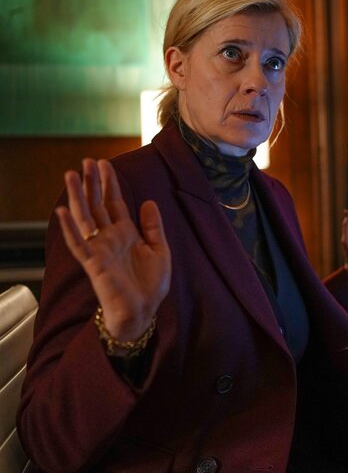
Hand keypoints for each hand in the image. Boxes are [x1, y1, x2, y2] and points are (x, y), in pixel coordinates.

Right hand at [56, 159, 170, 342]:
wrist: (144, 311)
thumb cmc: (151, 285)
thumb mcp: (160, 251)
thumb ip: (153, 227)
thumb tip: (149, 202)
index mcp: (126, 233)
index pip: (114, 202)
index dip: (109, 184)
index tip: (103, 164)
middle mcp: (110, 238)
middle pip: (97, 205)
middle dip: (91, 183)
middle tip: (86, 161)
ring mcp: (100, 249)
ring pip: (84, 218)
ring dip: (77, 196)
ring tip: (71, 175)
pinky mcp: (94, 264)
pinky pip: (79, 244)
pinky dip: (70, 228)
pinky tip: (63, 211)